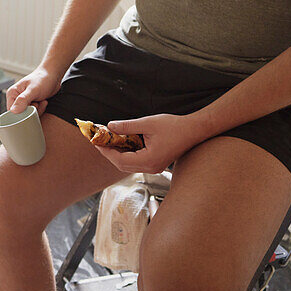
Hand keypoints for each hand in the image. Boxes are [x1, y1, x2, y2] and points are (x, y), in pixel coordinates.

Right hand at [4, 66, 62, 114]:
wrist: (53, 76)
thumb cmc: (43, 79)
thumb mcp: (33, 90)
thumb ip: (23, 100)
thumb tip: (13, 111)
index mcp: (12, 94)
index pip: (11, 112)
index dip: (22, 113)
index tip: (32, 107)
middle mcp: (16, 98)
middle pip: (21, 115)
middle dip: (32, 111)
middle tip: (38, 102)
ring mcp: (24, 102)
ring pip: (29, 115)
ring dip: (38, 110)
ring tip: (41, 100)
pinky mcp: (31, 104)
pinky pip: (34, 113)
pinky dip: (41, 109)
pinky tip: (43, 101)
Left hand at [93, 113, 207, 174]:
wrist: (194, 130)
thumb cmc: (173, 126)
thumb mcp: (148, 123)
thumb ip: (127, 126)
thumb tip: (109, 126)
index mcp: (149, 160)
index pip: (120, 160)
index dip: (106, 151)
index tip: (97, 142)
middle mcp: (151, 168)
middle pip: (123, 165)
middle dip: (109, 153)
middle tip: (99, 141)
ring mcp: (154, 167)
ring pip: (129, 164)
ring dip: (117, 153)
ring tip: (108, 140)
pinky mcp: (156, 163)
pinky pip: (136, 161)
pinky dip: (127, 153)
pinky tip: (122, 142)